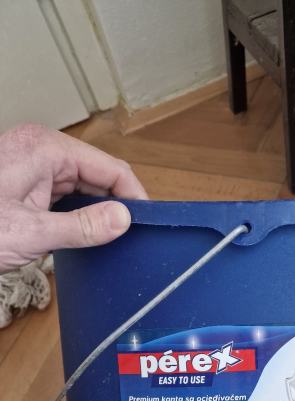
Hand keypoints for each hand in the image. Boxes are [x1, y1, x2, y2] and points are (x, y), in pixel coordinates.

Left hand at [0, 123, 147, 272]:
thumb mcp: (32, 233)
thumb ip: (83, 227)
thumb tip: (125, 219)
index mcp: (46, 149)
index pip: (110, 168)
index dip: (134, 196)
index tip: (150, 223)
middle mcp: (42, 149)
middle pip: (98, 175)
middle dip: (116, 204)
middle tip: (133, 237)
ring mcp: (33, 163)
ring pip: (83, 186)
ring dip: (96, 210)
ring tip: (110, 238)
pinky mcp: (26, 180)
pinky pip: (65, 193)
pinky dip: (77, 212)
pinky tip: (84, 233)